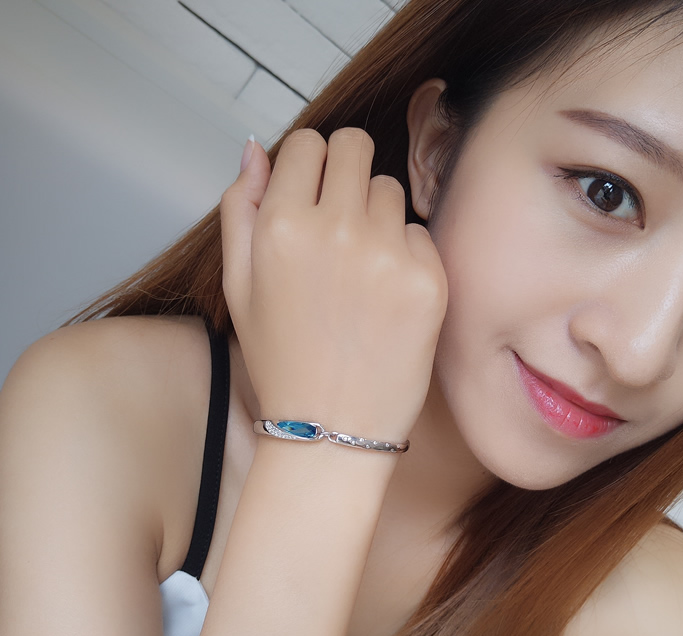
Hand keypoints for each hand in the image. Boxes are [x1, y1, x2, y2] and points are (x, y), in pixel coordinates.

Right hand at [220, 129, 447, 442]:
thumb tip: (256, 150)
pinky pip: (420, 234)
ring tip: (361, 271)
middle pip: (356, 145)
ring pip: (391, 189)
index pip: (308, 142)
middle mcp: (337, 231)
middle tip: (341, 221)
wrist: (332, 430)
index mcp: (282, 227)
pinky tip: (387, 297)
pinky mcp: (429, 280)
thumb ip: (240, 210)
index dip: (309, 166)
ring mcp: (387, 255)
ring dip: (377, 215)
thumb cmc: (284, 362)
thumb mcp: (238, 288)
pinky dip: (406, 255)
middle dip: (346, 172)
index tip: (313, 193)